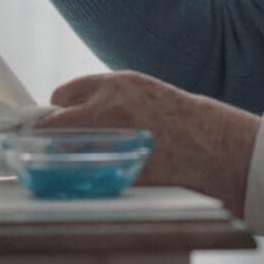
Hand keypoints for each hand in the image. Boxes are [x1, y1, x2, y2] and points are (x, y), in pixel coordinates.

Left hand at [39, 70, 260, 216]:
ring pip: (64, 151)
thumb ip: (107, 98)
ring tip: (79, 162)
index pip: (63, 95)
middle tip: (57, 146)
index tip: (58, 121)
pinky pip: (85, 175)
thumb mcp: (141, 91)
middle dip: (52, 135)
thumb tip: (71, 111)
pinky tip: (97, 177)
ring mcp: (113, 139)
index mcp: (116, 85)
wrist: (210, 144)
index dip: (59, 110)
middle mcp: (109, 107)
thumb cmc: (179, 118)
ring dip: (66, 158)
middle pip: (54, 123)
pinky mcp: (118, 168)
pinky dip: (86, 178)